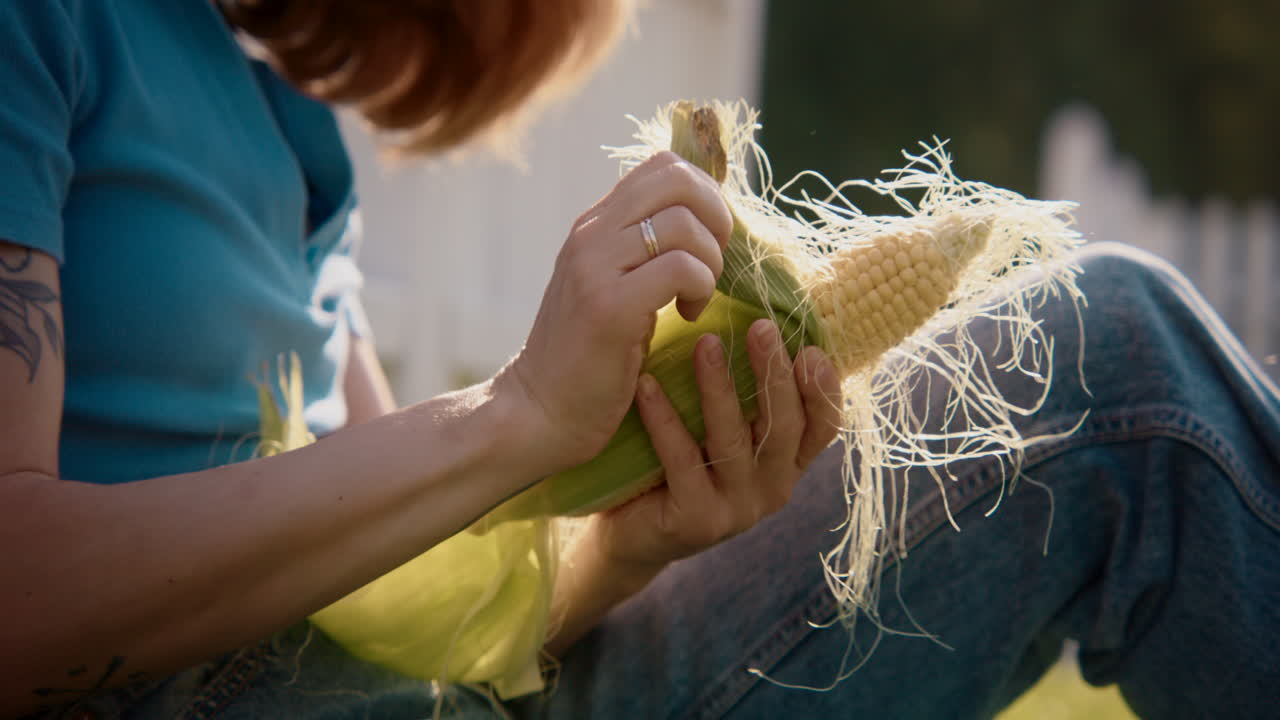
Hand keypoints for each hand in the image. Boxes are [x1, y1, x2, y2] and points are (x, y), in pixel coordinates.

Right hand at [498, 152, 733, 477]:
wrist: (540, 411)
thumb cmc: (588, 359)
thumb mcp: (612, 288)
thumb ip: (642, 251)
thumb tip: (707, 222)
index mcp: (595, 226)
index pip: (663, 166)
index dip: (705, 193)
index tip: (708, 241)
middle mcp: (590, 235)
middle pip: (677, 179)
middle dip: (716, 217)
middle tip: (712, 263)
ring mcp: (595, 267)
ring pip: (684, 224)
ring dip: (709, 262)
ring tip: (695, 298)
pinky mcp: (609, 306)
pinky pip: (681, 268)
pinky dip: (701, 288)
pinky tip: (687, 314)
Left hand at [587, 320, 843, 575]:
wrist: (630, 533)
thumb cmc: (679, 463)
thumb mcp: (722, 428)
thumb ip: (747, 392)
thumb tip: (759, 314)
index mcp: (786, 463)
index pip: (823, 426)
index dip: (824, 389)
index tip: (810, 347)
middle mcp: (771, 488)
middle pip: (784, 428)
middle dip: (775, 375)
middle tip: (760, 327)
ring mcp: (737, 509)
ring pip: (734, 441)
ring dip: (721, 388)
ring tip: (704, 343)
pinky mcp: (696, 520)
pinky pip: (682, 461)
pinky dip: (665, 419)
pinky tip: (646, 384)